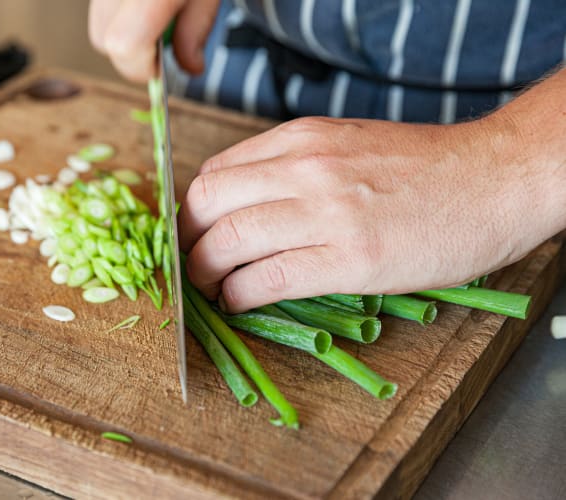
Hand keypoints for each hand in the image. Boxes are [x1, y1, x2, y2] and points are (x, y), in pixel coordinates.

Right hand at [89, 0, 219, 82]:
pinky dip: (118, 14)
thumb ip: (196, 31)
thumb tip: (190, 68)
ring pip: (97, 25)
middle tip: (158, 42)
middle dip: (130, 54)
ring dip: (122, 32)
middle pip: (104, 40)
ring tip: (152, 15)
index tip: (158, 68)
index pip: (126, 44)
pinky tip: (141, 3)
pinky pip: (99, 8)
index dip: (141, 66)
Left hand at [179, 111, 563, 312]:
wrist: (494, 179)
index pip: (215, 172)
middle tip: (193, 265)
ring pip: (228, 243)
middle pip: (207, 204)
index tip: (197, 235)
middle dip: (187, 242)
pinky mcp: (349, 260)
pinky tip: (240, 302)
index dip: (194, 212)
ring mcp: (326, 213)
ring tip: (211, 290)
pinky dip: (238, 296)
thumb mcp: (347, 143)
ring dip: (204, 274)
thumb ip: (293, 165)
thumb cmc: (425, 167)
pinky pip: (266, 280)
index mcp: (301, 138)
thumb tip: (245, 205)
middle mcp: (304, 168)